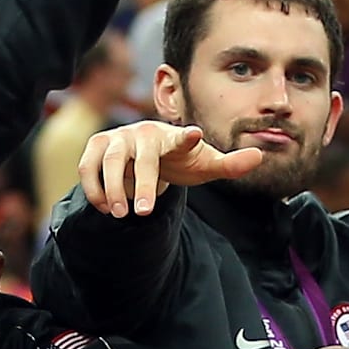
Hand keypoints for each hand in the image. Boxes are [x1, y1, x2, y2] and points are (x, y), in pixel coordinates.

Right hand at [79, 122, 265, 217]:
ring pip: (109, 161)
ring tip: (121, 214)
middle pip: (142, 157)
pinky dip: (94, 188)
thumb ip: (229, 164)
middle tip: (144, 212)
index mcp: (173, 137)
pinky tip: (106, 208)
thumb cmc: (179, 160)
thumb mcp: (204, 165)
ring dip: (113, 188)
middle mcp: (144, 133)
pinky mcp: (97, 146)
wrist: (148, 154)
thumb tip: (259, 157)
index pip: (182, 136)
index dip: (187, 137)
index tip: (195, 135)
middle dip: (142, 184)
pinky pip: (89, 167)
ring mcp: (118, 138)